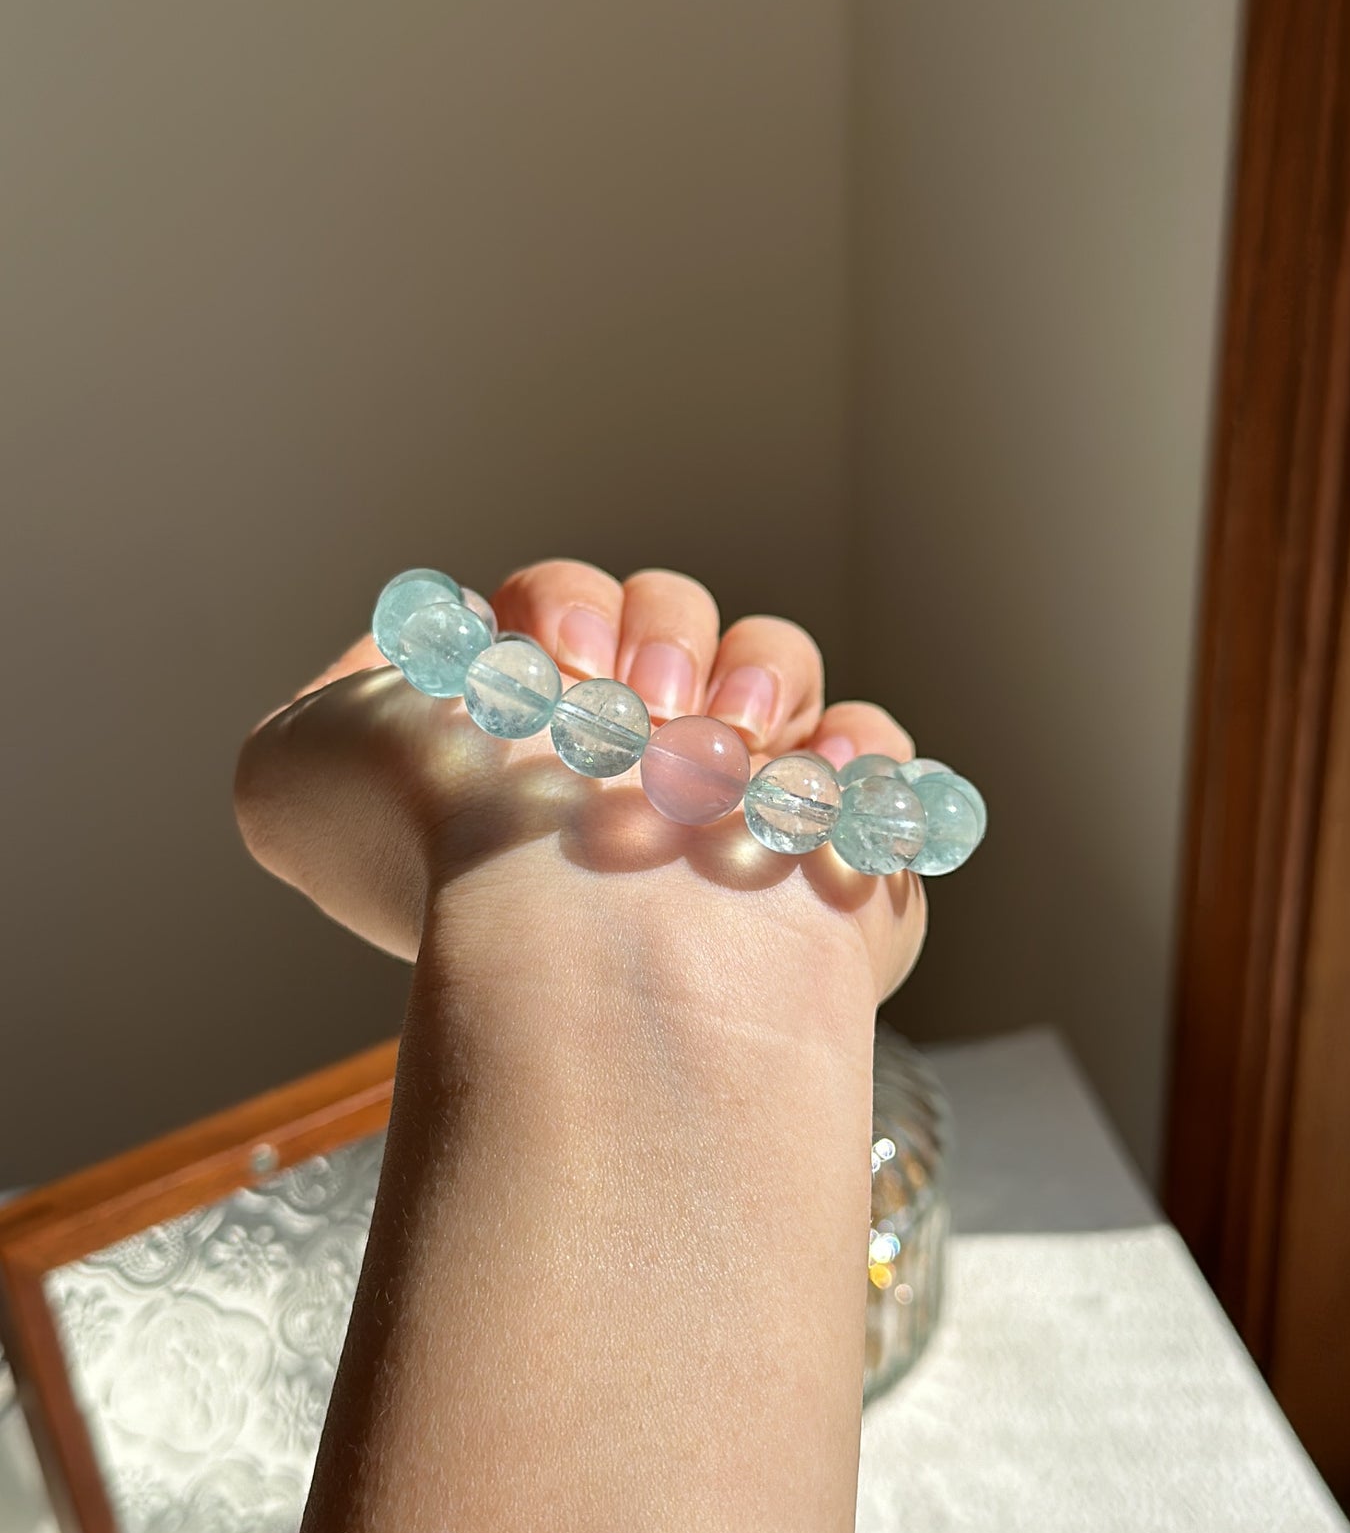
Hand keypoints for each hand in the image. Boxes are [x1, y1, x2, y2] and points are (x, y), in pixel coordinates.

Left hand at [235, 558, 926, 1005]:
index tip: (546, 648)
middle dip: (661, 632)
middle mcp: (628, 776)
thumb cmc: (427, 855)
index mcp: (522, 749)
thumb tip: (394, 673)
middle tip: (635, 705)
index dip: (560, 604)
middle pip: (677, 621)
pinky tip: (804, 774)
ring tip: (715, 747)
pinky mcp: (832, 854)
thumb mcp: (291, 773)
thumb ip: (328, 705)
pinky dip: (856, 752)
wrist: (562, 928)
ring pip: (776, 668)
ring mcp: (737, 811)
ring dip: (758, 675)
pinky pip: (876, 761)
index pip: (566, 615)